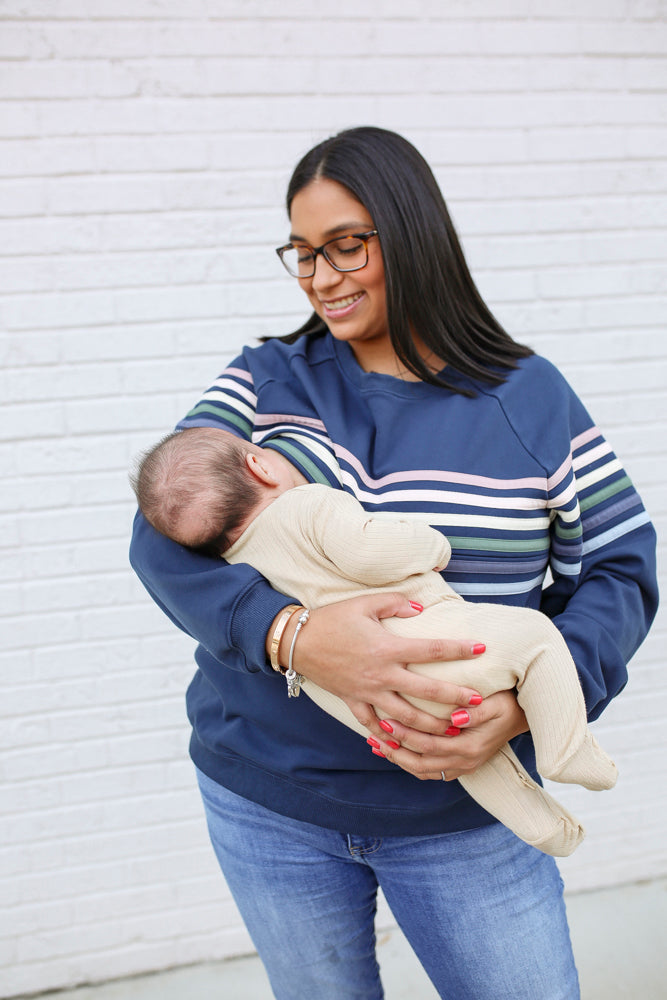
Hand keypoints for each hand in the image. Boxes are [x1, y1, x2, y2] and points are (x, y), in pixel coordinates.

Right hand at [277, 593, 484, 739]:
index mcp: (387, 648)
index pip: (432, 649)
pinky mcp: (354, 701)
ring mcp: (368, 692)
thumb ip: (395, 603)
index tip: (481, 649)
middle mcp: (382, 675)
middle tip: (478, 703)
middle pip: (426, 691)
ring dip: (431, 725)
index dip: (459, 649)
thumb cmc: (332, 619)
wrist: (297, 642)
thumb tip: (420, 608)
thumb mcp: (364, 603)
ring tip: (452, 730)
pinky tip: (403, 744)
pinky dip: (388, 736)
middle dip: (455, 698)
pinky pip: (373, 725)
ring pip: (405, 717)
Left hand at [369, 689, 528, 780]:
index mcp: (470, 746)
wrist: (523, 717)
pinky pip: (431, 771)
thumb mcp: (496, 704)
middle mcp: (465, 761)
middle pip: (421, 762)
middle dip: (395, 749)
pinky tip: (396, 753)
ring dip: (399, 759)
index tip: (384, 721)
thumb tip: (454, 718)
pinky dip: (411, 764)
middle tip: (374, 734)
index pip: (428, 745)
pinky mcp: (461, 766)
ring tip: (377, 746)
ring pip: (424, 770)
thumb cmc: (507, 704)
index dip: (404, 735)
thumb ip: (476, 712)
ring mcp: (463, 766)